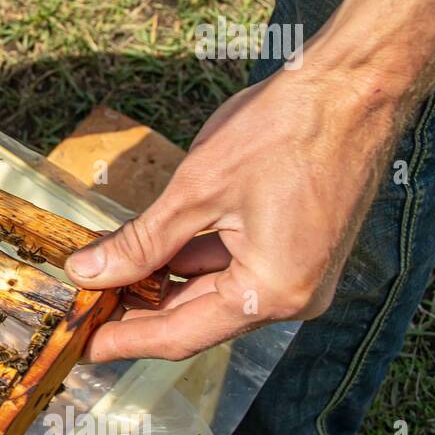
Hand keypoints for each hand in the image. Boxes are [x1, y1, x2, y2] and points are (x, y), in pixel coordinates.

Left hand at [66, 0, 434, 361]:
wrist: (351, 88)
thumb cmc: (283, 133)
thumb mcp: (195, 192)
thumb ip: (140, 242)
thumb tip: (89, 273)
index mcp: (272, 293)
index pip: (182, 334)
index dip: (125, 340)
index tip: (83, 346)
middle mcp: (292, 295)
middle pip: (196, 317)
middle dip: (137, 310)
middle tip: (83, 307)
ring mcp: (298, 271)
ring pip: (211, 290)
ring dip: (160, 282)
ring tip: (104, 274)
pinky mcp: (297, 246)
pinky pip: (232, 265)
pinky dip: (189, 258)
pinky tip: (146, 247)